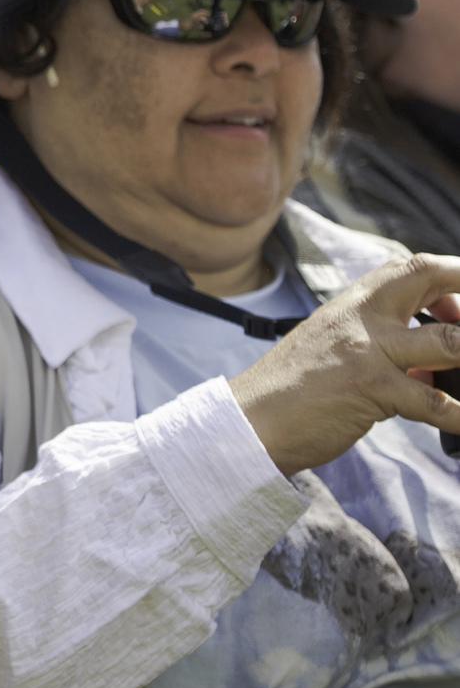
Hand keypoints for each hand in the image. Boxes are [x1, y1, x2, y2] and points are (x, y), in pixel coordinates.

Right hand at [230, 254, 459, 475]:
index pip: (407, 268)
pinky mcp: (370, 387)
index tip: (459, 304)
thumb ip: (382, 348)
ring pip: (448, 340)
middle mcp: (360, 317)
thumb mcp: (334, 351)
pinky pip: (434, 401)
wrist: (249, 420)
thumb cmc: (289, 391)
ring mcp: (367, 350)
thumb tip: (432, 367)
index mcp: (349, 305)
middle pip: (426, 276)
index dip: (448, 276)